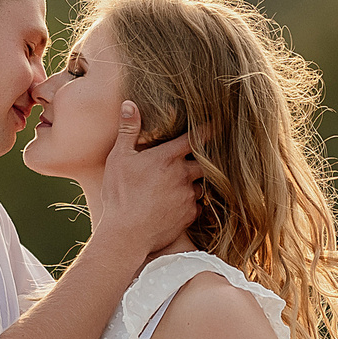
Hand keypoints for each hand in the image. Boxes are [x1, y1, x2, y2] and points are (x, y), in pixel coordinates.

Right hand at [99, 101, 200, 252]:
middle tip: (200, 159)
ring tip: (183, 186)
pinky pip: (198, 206)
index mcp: (167, 158)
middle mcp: (183, 175)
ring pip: (201, 185)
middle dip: (204, 160)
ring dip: (195, 183)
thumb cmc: (120, 194)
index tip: (218, 124)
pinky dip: (192, 204)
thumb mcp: (119, 158)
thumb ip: (128, 130)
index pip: (195, 138)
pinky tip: (180, 205)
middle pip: (205, 162)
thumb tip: (129, 104)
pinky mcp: (189, 216)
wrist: (127, 234)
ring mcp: (188, 196)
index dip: (208, 130)